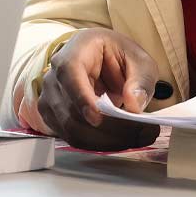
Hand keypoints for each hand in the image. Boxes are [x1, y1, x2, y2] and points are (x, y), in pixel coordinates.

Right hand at [19, 29, 161, 151]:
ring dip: (107, 140)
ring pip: (72, 130)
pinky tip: (120, 140)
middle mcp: (54, 76)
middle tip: (145, 133)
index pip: (69, 75)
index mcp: (74, 52)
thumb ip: (140, 80)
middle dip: (109, 128)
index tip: (98, 118)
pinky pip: (72, 138)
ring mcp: (50, 98)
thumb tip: (133, 105)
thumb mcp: (139, 60)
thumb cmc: (117, 55)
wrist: (101, 60)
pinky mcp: (54, 117)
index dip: (81, 98)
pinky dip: (98, 144)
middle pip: (72, 111)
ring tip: (138, 137)